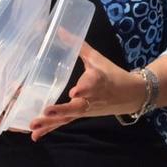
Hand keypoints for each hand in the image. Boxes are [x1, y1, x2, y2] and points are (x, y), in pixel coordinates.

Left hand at [29, 43, 146, 140]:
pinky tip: (34, 135)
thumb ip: (78, 46)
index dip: (85, 88)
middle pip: (77, 106)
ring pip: (68, 117)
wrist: (132, 95)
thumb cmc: (113, 74)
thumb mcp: (97, 59)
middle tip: (46, 110)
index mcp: (100, 80)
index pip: (94, 84)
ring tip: (33, 124)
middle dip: (61, 109)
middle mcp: (93, 98)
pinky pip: (64, 123)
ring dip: (50, 122)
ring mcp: (86, 110)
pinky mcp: (81, 116)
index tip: (75, 91)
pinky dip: (49, 129)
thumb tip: (60, 30)